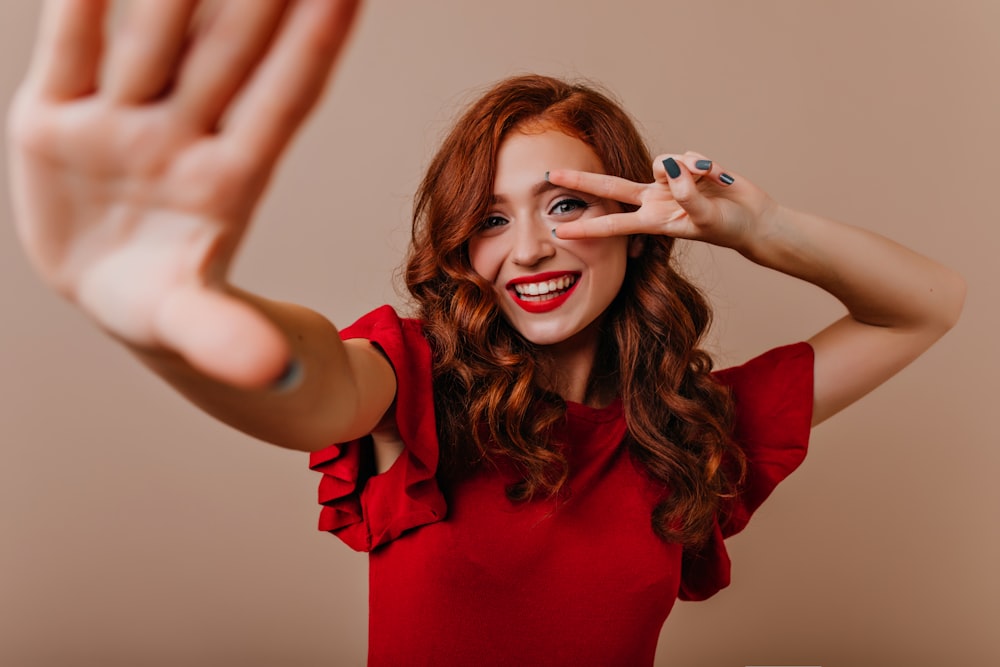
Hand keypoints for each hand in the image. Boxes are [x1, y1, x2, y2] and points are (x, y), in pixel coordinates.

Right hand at [8, 0, 360, 387]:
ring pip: (153, 32)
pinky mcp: (56, 113)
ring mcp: (120, 120)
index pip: (282, 101)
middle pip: (226, 52)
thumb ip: (227, 338)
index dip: (313, 45)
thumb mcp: (197, 328)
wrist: (107, 286)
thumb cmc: (171, 306)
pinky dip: (83, 1)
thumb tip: (277, 372)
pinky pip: (71, 41)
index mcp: (228, 183)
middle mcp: (182, 136)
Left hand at [547, 151, 779, 252]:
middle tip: (551, 175)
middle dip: (582, 182)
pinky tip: (715, 176)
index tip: (560, 233)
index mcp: (654, 220)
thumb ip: (688, 195)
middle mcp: (654, 200)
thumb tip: (672, 169)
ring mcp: (669, 183)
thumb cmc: (728, 226)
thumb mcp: (707, 217)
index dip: (587, 227)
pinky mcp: (685, 168)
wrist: (752, 219)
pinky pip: (687, 156)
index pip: (613, 223)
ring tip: (708, 180)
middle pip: (612, 187)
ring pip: (662, 162)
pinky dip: (703, 165)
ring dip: (685, 168)